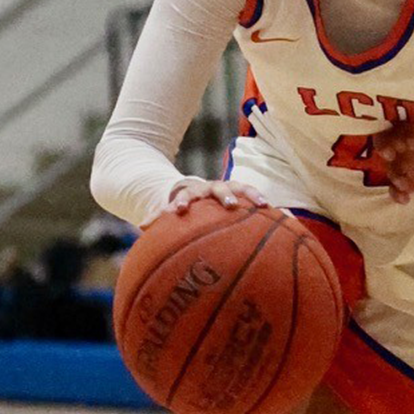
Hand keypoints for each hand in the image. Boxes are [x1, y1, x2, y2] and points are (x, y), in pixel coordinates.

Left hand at [144, 178, 267, 225]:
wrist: (195, 192)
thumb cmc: (183, 208)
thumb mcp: (171, 212)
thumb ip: (158, 218)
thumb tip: (141, 226)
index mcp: (189, 193)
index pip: (185, 194)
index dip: (183, 201)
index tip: (180, 210)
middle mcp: (208, 188)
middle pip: (215, 189)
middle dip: (223, 196)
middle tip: (230, 205)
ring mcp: (225, 187)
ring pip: (238, 187)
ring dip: (249, 195)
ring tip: (262, 204)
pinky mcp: (238, 190)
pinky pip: (251, 193)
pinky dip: (260, 198)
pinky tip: (272, 209)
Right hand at [374, 113, 413, 203]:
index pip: (398, 122)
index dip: (400, 129)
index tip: (411, 141)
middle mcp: (407, 141)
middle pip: (385, 142)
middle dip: (384, 148)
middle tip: (392, 156)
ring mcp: (410, 162)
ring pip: (390, 166)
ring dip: (392, 175)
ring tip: (404, 184)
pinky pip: (398, 187)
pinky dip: (396, 193)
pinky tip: (405, 198)